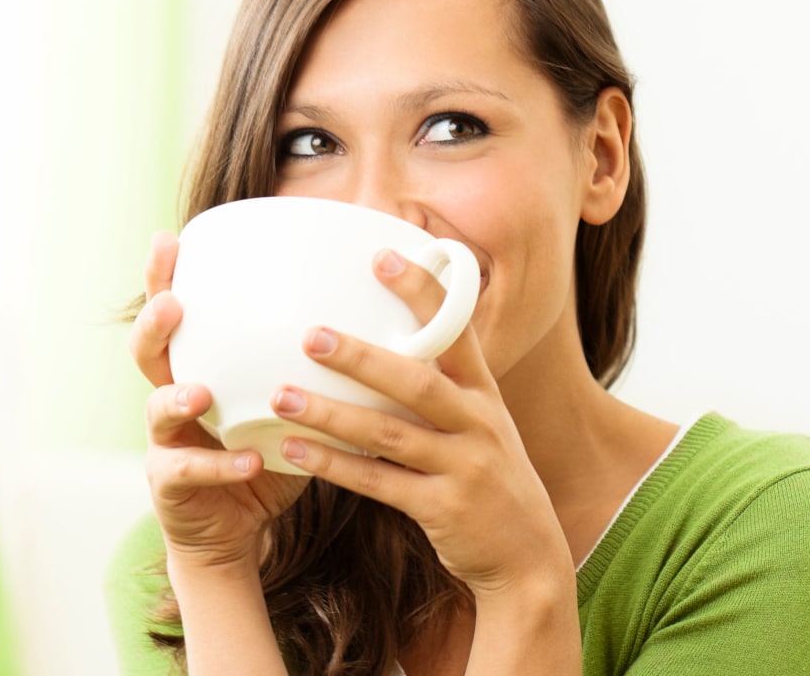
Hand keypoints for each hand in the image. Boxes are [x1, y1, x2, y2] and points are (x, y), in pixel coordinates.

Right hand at [131, 230, 309, 569]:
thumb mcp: (292, 405)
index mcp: (200, 369)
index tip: (170, 238)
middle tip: (172, 304)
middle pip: (149, 352)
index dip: (166, 278)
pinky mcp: (172, 487)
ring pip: (158, 410)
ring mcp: (167, 443)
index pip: (177, 315)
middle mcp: (174, 399)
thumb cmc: (268, 456)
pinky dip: (220, 466)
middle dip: (154, 324)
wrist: (238, 532)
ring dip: (178, 398)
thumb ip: (317, 368)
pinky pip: (190, 472)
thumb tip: (383, 321)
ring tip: (201, 393)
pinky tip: (248, 461)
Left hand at [268, 247, 572, 596]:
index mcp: (484, 394)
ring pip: (389, 434)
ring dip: (332, 414)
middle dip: (363, 357)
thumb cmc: (487, 479)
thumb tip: (379, 346)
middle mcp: (478, 423)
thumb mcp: (480, 425)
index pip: (456, 332)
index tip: (383, 256)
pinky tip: (295, 450)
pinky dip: (335, 466)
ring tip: (282, 396)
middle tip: (310, 334)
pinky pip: (379, 483)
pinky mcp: (443, 509)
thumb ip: (440, 389)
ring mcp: (463, 467)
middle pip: (417, 382)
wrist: (527, 554)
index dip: (422, 293)